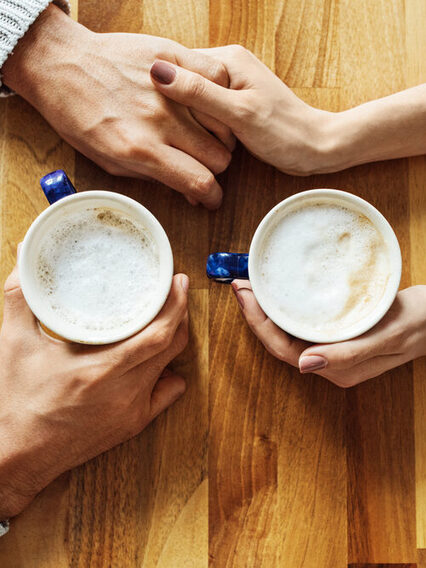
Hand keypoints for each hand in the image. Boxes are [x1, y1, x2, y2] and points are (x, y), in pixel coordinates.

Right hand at [0, 260, 188, 518]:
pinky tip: (159, 360)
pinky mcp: (132, 424)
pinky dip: (169, 372)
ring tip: (167, 316)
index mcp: (100, 369)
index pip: (158, 334)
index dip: (176, 305)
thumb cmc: (15, 403)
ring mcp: (132, 410)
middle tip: (175, 290)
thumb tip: (23, 258)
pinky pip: (166, 394)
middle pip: (172, 345)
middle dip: (180, 313)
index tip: (178, 282)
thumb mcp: (14, 344)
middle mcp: (124, 391)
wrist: (16, 457)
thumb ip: (21, 298)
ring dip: (173, 338)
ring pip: (171, 365)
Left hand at [2, 5, 234, 208]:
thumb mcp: (110, 161)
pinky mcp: (171, 55)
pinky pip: (216, 77)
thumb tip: (190, 191)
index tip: (212, 197)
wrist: (60, 65)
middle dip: (214, 167)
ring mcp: (168, 87)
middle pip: (219, 156)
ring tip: (204, 134)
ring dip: (219, 134)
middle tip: (202, 163)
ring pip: (224, 121)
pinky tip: (206, 102)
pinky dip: (218, 93)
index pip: (199, 181)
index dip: (212, 196)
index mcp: (141, 150)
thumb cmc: (79, 116)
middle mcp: (159, 120)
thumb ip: (154, 177)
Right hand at [150, 45, 334, 175]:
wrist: (313, 147)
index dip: (164, 92)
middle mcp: (228, 66)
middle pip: (184, 83)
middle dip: (176, 110)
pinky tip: (195, 143)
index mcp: (228, 58)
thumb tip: (160, 73)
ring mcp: (230, 85)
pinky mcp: (232, 103)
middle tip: (169, 136)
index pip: (179, 66)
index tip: (154, 115)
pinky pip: (204, 111)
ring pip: (192, 100)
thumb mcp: (239, 114)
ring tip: (181, 143)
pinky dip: (198, 127)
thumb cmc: (283, 132)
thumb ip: (200, 94)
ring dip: (186, 121)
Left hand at [231, 281, 425, 387]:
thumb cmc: (419, 323)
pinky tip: (278, 293)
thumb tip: (305, 365)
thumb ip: (349, 353)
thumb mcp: (387, 336)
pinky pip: (301, 325)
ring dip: (266, 311)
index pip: (283, 349)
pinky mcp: (338, 336)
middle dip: (255, 315)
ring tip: (251, 286)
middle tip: (240, 284)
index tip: (244, 294)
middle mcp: (330, 363)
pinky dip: (284, 309)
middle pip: (279, 342)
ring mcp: (333, 350)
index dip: (258, 324)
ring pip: (288, 334)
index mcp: (338, 369)